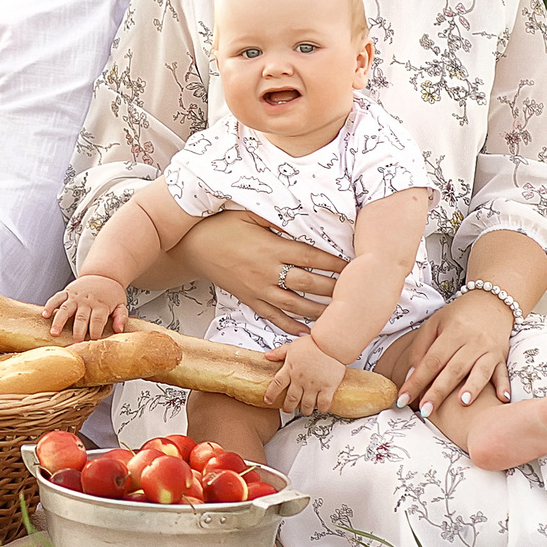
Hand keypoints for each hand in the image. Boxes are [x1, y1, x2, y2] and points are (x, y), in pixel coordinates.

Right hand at [45, 274, 127, 341]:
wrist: (103, 274)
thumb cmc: (111, 294)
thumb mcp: (121, 305)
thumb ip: (121, 317)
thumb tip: (119, 330)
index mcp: (101, 305)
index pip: (97, 321)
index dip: (94, 333)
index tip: (91, 344)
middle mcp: (87, 301)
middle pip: (81, 318)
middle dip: (77, 332)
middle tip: (74, 344)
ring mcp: (76, 296)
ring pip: (66, 309)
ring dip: (59, 321)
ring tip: (54, 333)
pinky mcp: (67, 292)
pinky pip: (57, 297)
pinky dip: (50, 305)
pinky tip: (45, 315)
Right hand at [177, 211, 340, 334]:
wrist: (191, 248)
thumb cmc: (221, 227)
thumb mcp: (247, 213)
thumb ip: (274, 217)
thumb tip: (300, 215)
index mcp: (270, 248)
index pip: (310, 257)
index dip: (333, 262)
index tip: (353, 265)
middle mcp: (267, 272)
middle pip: (308, 284)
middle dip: (333, 288)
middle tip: (354, 292)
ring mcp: (258, 290)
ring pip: (295, 305)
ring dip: (319, 311)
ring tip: (340, 314)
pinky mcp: (250, 300)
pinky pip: (273, 317)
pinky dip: (291, 326)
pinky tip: (307, 332)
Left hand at [266, 336, 348, 416]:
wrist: (331, 343)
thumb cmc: (314, 343)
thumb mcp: (292, 346)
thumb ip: (279, 352)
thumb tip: (268, 355)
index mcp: (290, 369)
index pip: (276, 385)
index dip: (271, 394)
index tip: (269, 400)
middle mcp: (300, 379)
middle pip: (291, 398)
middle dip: (288, 406)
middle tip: (288, 409)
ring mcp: (314, 385)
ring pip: (306, 404)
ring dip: (304, 409)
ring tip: (305, 410)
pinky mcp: (328, 387)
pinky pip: (323, 403)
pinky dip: (321, 408)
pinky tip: (321, 408)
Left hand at [393, 289, 515, 417]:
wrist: (491, 302)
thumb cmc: (458, 317)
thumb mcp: (434, 323)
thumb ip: (421, 348)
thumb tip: (411, 376)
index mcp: (452, 332)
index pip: (431, 360)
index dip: (417, 380)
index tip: (403, 398)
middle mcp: (472, 341)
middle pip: (453, 369)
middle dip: (438, 391)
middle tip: (426, 410)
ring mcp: (489, 350)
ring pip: (480, 371)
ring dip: (472, 387)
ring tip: (462, 403)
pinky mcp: (502, 357)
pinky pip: (503, 373)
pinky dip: (504, 386)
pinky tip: (502, 398)